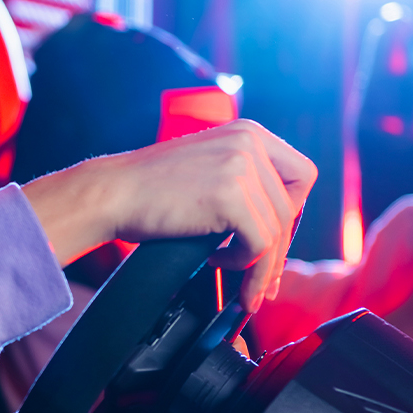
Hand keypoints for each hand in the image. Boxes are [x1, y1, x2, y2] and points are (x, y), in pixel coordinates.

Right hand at [22, 120, 316, 311]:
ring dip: (257, 265)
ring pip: (276, 231)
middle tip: (261, 280)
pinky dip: (241, 263)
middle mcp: (250, 141)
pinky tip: (214, 261)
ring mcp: (241, 166)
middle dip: (277, 249)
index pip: (301, 175)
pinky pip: (259, 244)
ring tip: (233, 277)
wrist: (112, 193)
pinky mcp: (230, 195)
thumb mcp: (208, 168)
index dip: (291, 212)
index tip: (273, 240)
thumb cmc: (150, 190)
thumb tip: (279, 227)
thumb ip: (244, 181)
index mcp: (249, 132)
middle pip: (291, 208)